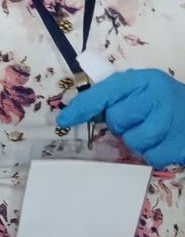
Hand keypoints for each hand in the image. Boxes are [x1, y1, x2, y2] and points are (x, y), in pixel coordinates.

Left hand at [57, 68, 184, 166]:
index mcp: (144, 79)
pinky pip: (151, 157)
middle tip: (140, 121)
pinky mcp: (178, 143)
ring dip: (139, 142)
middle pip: (116, 119)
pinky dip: (155, 155)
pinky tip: (166, 143)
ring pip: (132, 141)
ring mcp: (169, 119)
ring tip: (156, 132)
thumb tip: (81, 110)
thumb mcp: (147, 90)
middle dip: (122, 125)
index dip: (82, 107)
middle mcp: (157, 95)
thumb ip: (119, 96)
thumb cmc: (170, 103)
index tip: (64, 119)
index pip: (104, 92)